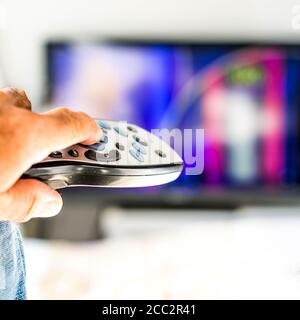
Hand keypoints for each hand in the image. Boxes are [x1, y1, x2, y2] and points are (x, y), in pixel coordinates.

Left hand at [0, 87, 101, 221]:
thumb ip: (26, 202)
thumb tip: (49, 200)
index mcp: (22, 135)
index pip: (73, 124)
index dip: (90, 129)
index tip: (96, 135)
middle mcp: (6, 110)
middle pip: (37, 112)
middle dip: (43, 130)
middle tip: (31, 153)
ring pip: (10, 104)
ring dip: (13, 120)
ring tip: (4, 147)